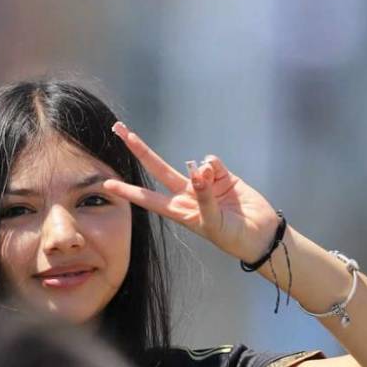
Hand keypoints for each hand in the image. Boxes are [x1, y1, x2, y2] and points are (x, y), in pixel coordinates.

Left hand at [105, 123, 279, 265]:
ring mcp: (203, 183)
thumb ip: (204, 198)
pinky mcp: (221, 175)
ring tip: (213, 185)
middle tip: (120, 130)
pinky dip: (213, 166)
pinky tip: (221, 177)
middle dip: (139, 148)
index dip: (127, 190)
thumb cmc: (233, 237)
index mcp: (178, 211)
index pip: (147, 199)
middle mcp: (186, 195)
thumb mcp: (214, 223)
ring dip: (198, 169)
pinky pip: (211, 162)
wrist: (261, 233)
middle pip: (156, 168)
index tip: (106, 184)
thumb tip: (198, 170)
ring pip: (189, 163)